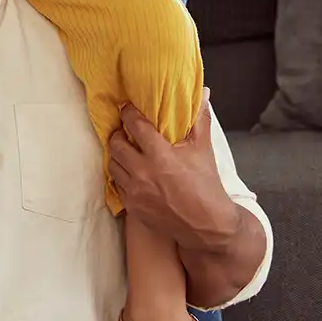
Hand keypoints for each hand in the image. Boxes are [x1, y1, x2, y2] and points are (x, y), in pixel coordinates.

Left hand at [108, 89, 238, 251]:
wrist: (208, 227)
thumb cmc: (206, 186)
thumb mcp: (203, 150)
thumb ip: (199, 119)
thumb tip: (203, 93)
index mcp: (160, 156)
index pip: (134, 125)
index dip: (129, 113)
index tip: (128, 108)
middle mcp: (143, 173)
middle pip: (116, 144)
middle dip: (119, 134)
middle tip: (125, 131)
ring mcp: (136, 192)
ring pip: (113, 165)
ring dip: (117, 155)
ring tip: (126, 150)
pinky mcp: (133, 208)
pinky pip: (117, 185)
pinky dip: (121, 176)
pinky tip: (131, 172)